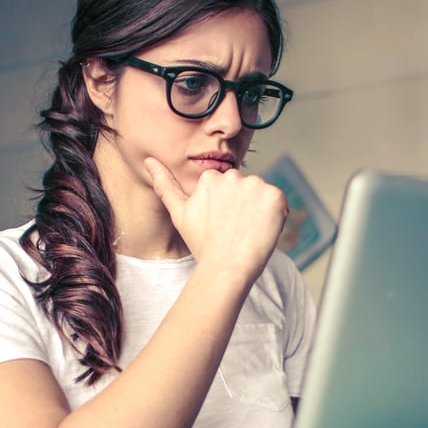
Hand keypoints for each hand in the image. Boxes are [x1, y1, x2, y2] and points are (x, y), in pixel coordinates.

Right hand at [144, 156, 287, 283]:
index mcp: (210, 178)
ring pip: (261, 195)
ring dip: (259, 210)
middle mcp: (233, 176)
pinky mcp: (275, 197)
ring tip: (247, 232)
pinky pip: (279, 203)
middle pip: (245, 189)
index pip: (227, 188)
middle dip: (243, 206)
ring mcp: (256, 186)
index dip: (227, 208)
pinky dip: (275, 216)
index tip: (223, 225)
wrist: (226, 268)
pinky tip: (261, 231)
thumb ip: (165, 184)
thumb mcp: (179, 214)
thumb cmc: (203, 245)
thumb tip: (148, 160)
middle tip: (235, 230)